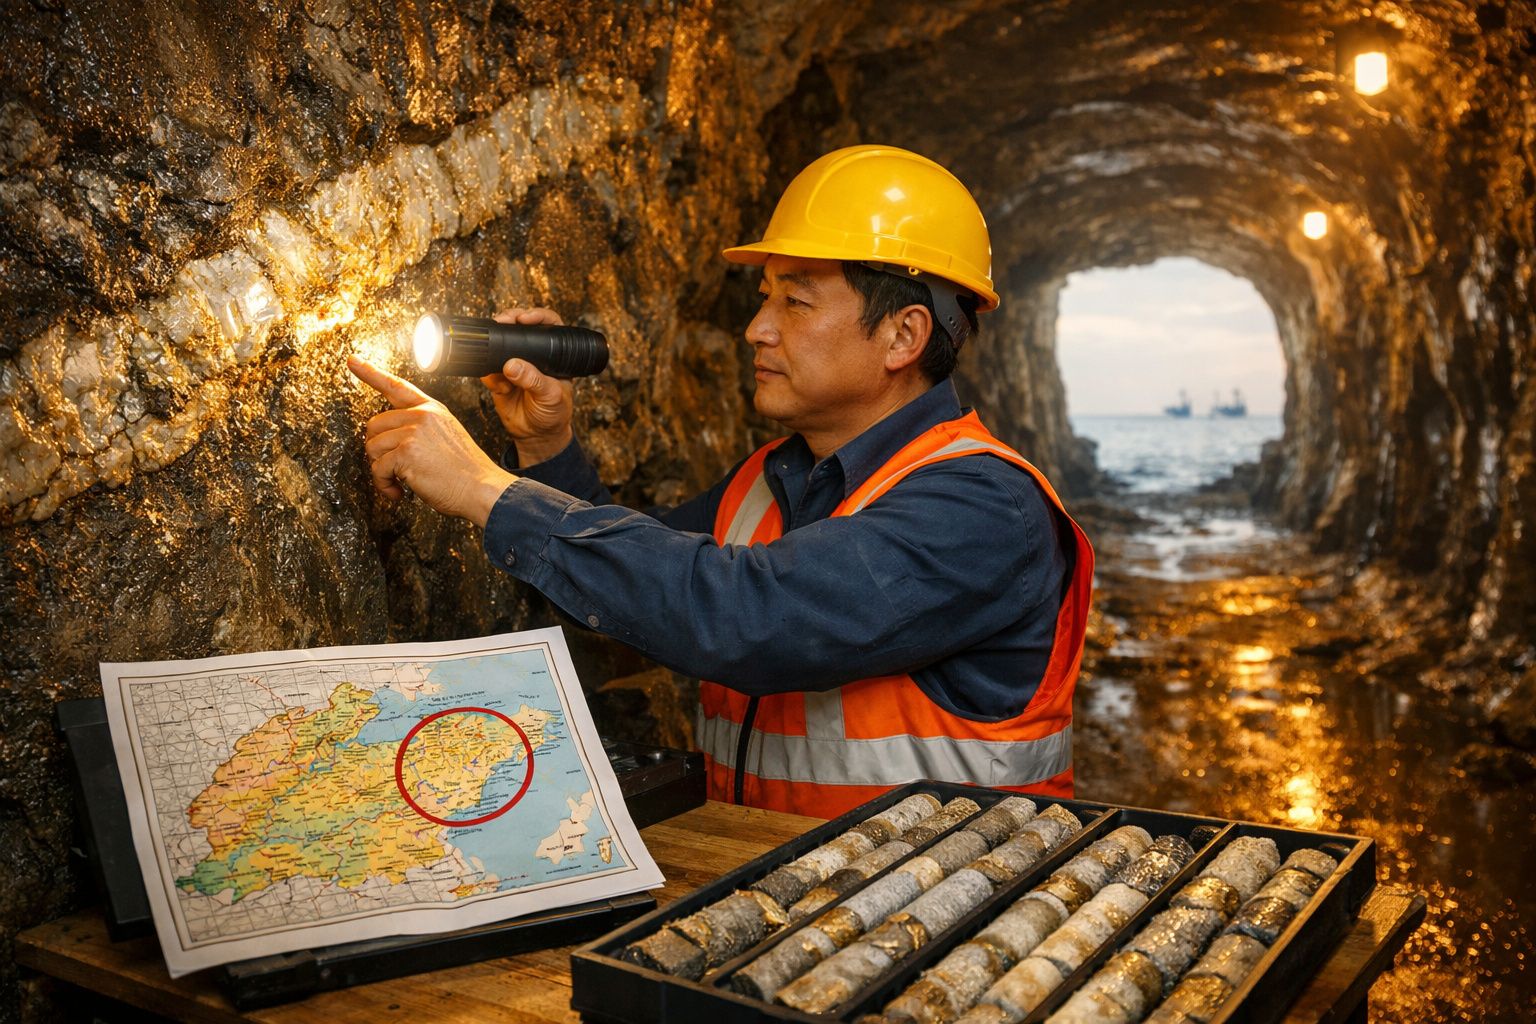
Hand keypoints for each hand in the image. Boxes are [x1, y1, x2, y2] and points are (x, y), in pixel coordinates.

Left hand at [348, 356, 514, 526]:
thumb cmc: (466, 472)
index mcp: (432, 409)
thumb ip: (421, 429)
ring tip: (399, 481)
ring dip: (380, 470)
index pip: (396, 385)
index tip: (353, 360)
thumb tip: (390, 438)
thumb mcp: (447, 437)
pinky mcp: (406, 452)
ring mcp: (414, 432)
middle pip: (374, 424)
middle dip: (378, 450)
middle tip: (393, 468)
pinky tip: (399, 491)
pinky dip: (384, 485)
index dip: (370, 372)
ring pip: (372, 447)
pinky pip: (378, 469)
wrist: (482, 489)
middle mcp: (422, 416)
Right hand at [481, 307, 574, 465]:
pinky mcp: (498, 378)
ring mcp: (514, 364)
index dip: (538, 316)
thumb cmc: (554, 413)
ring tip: (496, 353)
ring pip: (500, 344)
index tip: (526, 319)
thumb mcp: (551, 396)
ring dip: (495, 345)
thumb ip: (534, 380)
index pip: (549, 325)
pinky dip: (488, 375)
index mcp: (553, 354)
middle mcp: (533, 355)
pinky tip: (501, 388)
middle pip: (520, 327)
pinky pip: (487, 370)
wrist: (537, 435)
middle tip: (503, 321)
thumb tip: (512, 365)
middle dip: (510, 320)